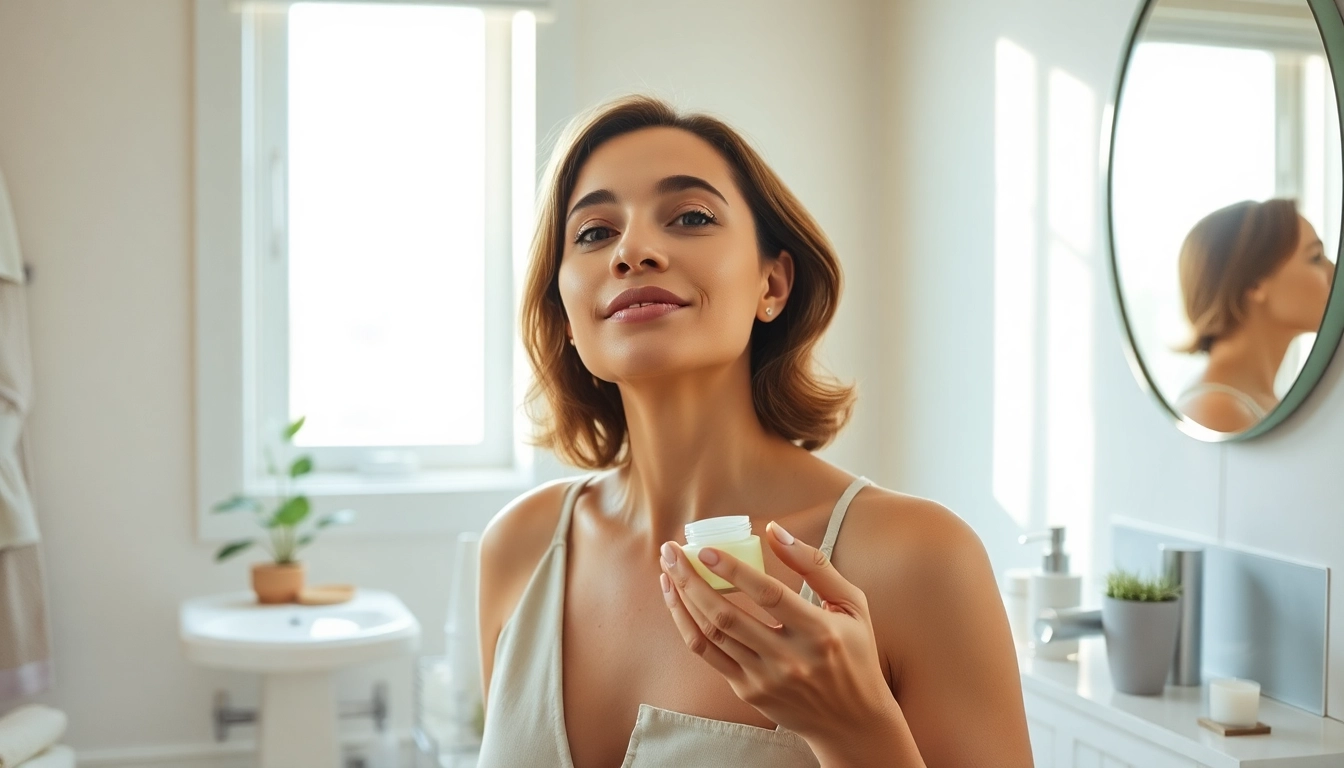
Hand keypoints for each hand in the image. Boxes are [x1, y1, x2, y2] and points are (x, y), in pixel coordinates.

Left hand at [658, 522, 904, 752]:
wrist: (852, 721)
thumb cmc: (854, 653)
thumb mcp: (851, 604)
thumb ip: (815, 565)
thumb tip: (775, 531)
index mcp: (819, 631)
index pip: (768, 596)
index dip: (733, 571)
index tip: (706, 550)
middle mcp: (790, 659)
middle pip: (728, 616)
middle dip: (691, 580)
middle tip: (671, 551)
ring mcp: (765, 678)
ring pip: (712, 635)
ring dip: (683, 600)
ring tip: (668, 571)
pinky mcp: (749, 691)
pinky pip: (709, 655)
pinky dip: (688, 626)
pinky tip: (678, 602)